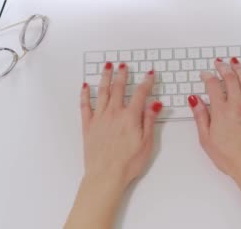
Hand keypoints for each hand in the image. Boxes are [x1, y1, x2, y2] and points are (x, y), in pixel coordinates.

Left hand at [80, 62, 162, 188]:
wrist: (105, 175)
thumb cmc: (128, 163)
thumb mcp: (147, 142)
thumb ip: (150, 120)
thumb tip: (155, 103)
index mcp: (130, 117)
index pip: (140, 94)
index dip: (146, 82)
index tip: (150, 74)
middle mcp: (114, 113)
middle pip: (118, 88)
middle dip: (122, 74)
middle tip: (123, 65)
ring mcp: (99, 118)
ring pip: (102, 92)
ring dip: (105, 78)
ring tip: (107, 67)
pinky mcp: (88, 126)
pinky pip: (85, 106)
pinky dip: (85, 94)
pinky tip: (85, 86)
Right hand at [189, 58, 240, 181]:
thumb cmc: (229, 156)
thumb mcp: (206, 138)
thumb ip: (200, 116)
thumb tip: (194, 100)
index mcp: (222, 111)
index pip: (213, 86)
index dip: (208, 77)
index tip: (205, 75)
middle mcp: (237, 105)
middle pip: (230, 79)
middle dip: (223, 68)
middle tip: (219, 63)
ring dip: (239, 69)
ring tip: (234, 61)